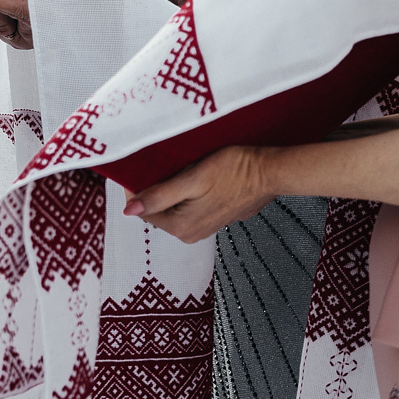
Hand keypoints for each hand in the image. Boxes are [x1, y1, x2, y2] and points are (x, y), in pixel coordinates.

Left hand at [124, 145, 278, 242]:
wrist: (269, 172)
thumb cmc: (235, 170)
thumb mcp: (193, 179)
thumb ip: (160, 196)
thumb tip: (130, 210)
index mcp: (181, 227)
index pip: (143, 210)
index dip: (136, 188)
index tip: (138, 168)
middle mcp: (190, 233)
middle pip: (157, 210)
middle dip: (153, 189)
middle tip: (158, 165)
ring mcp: (203, 228)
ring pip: (172, 208)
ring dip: (169, 190)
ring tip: (176, 168)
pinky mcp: (213, 218)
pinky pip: (187, 207)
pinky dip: (183, 193)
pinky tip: (192, 176)